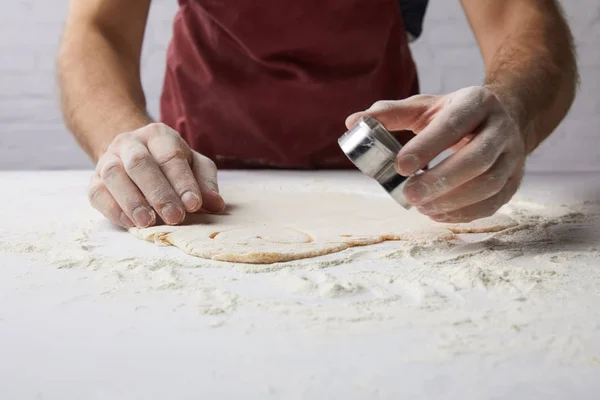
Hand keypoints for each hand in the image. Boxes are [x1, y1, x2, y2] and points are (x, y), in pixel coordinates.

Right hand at [89, 123, 224, 227]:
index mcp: (158, 135)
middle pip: (141, 164)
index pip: (170, 157)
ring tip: (148, 222)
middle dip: (159, 193)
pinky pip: (97, 193)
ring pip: (114, 175)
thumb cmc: (170, 164)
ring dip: (132, 201)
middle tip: (175, 217)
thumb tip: (216, 204)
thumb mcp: (194, 166)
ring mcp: (108, 160)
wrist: (132, 155)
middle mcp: (130, 143)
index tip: (194, 205)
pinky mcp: (94, 181)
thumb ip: (205, 182)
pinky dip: (113, 209)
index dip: (183, 182)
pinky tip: (130, 223)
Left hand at [346, 86, 525, 222]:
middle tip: (408, 195)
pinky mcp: (514, 181)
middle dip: (441, 180)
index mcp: (476, 102)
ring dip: (452, 200)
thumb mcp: (425, 106)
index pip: (454, 124)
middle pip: (477, 158)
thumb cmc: (454, 115)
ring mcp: (513, 157)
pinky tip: (437, 213)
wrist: (503, 119)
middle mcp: (500, 128)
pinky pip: (493, 203)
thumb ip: (390, 113)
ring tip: (420, 206)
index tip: (399, 166)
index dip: (428, 146)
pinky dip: (463, 213)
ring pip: (489, 183)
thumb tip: (352, 122)